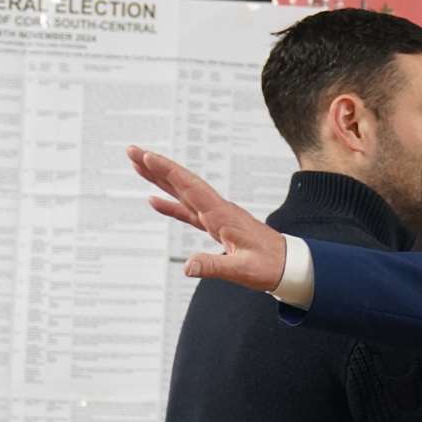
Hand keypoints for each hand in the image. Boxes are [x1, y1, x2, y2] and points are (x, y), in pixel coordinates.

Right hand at [127, 145, 285, 291]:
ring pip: (184, 193)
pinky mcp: (217, 226)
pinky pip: (189, 211)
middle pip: (183, 182)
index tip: (146, 156)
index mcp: (222, 216)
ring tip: (137, 167)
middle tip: (131, 151)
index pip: (190, 188)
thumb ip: (215, 266)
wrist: (290, 265)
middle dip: (157, 167)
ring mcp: (217, 217)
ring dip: (161, 180)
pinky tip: (154, 201)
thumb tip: (187, 267)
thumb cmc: (270, 267)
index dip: (167, 171)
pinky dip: (171, 205)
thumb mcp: (243, 270)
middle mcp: (218, 210)